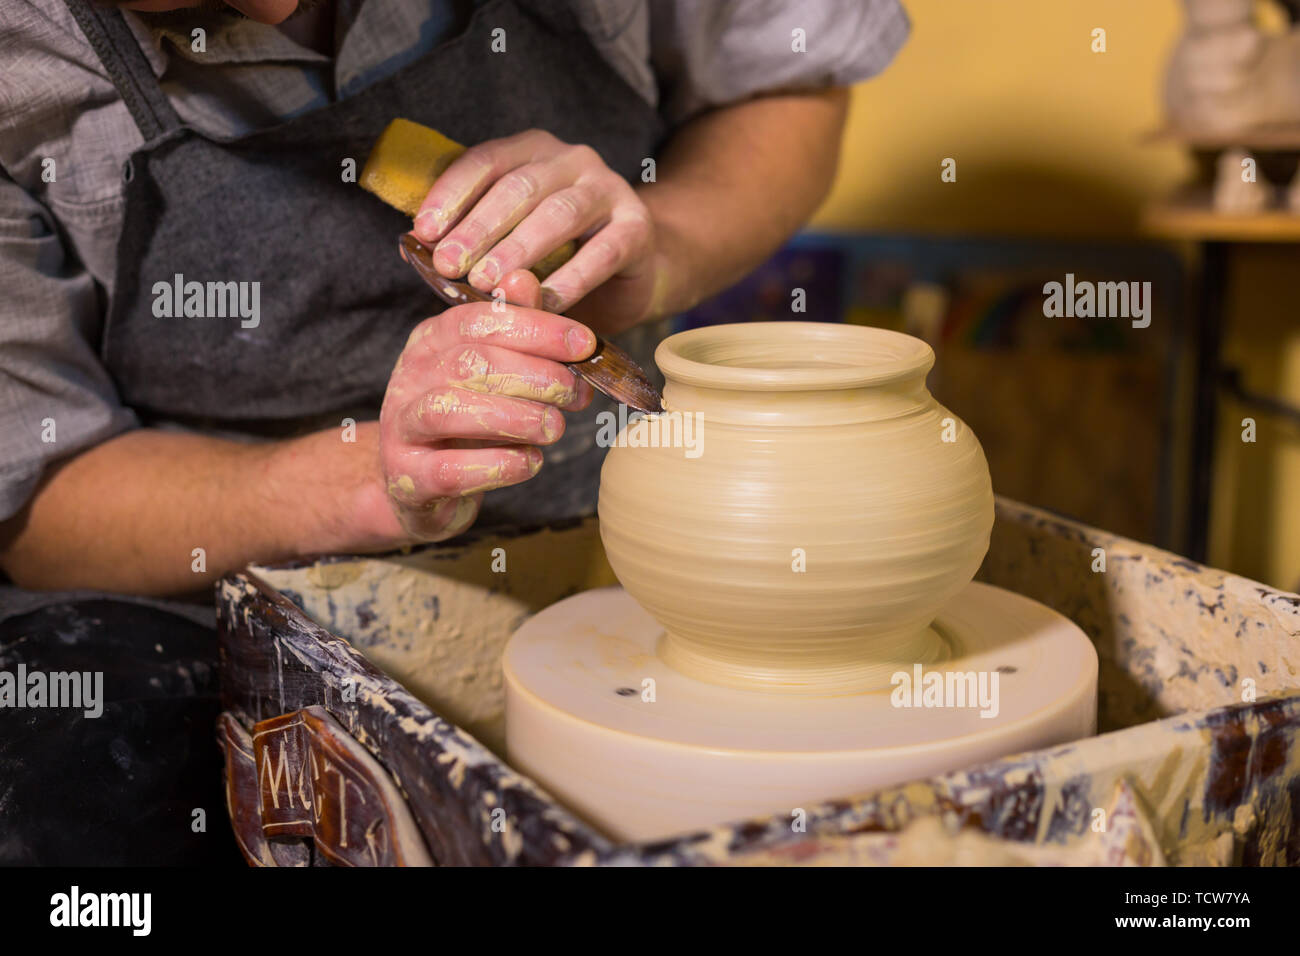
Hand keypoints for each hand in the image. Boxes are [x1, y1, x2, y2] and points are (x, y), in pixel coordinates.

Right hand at [375, 275, 594, 539]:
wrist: (419, 486)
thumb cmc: (468, 421)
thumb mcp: (492, 372)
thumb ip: (513, 330)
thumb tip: (525, 278)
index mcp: (431, 340)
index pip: (480, 321)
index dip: (537, 328)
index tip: (585, 343)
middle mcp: (409, 377)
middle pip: (470, 363)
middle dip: (535, 376)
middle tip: (575, 394)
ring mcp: (402, 428)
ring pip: (452, 411)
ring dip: (516, 417)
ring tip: (554, 427)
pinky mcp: (409, 478)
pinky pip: (451, 469)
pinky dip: (499, 465)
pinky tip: (530, 461)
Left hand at [411, 129, 660, 333]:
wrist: (631, 271)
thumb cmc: (558, 257)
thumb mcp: (511, 243)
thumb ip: (475, 244)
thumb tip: (421, 254)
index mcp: (532, 151)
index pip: (485, 161)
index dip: (451, 194)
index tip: (423, 231)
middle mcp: (572, 160)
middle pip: (519, 186)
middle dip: (479, 227)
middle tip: (449, 265)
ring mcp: (609, 189)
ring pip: (558, 213)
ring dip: (518, 250)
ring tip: (488, 283)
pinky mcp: (637, 225)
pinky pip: (602, 251)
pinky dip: (571, 279)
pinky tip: (544, 302)